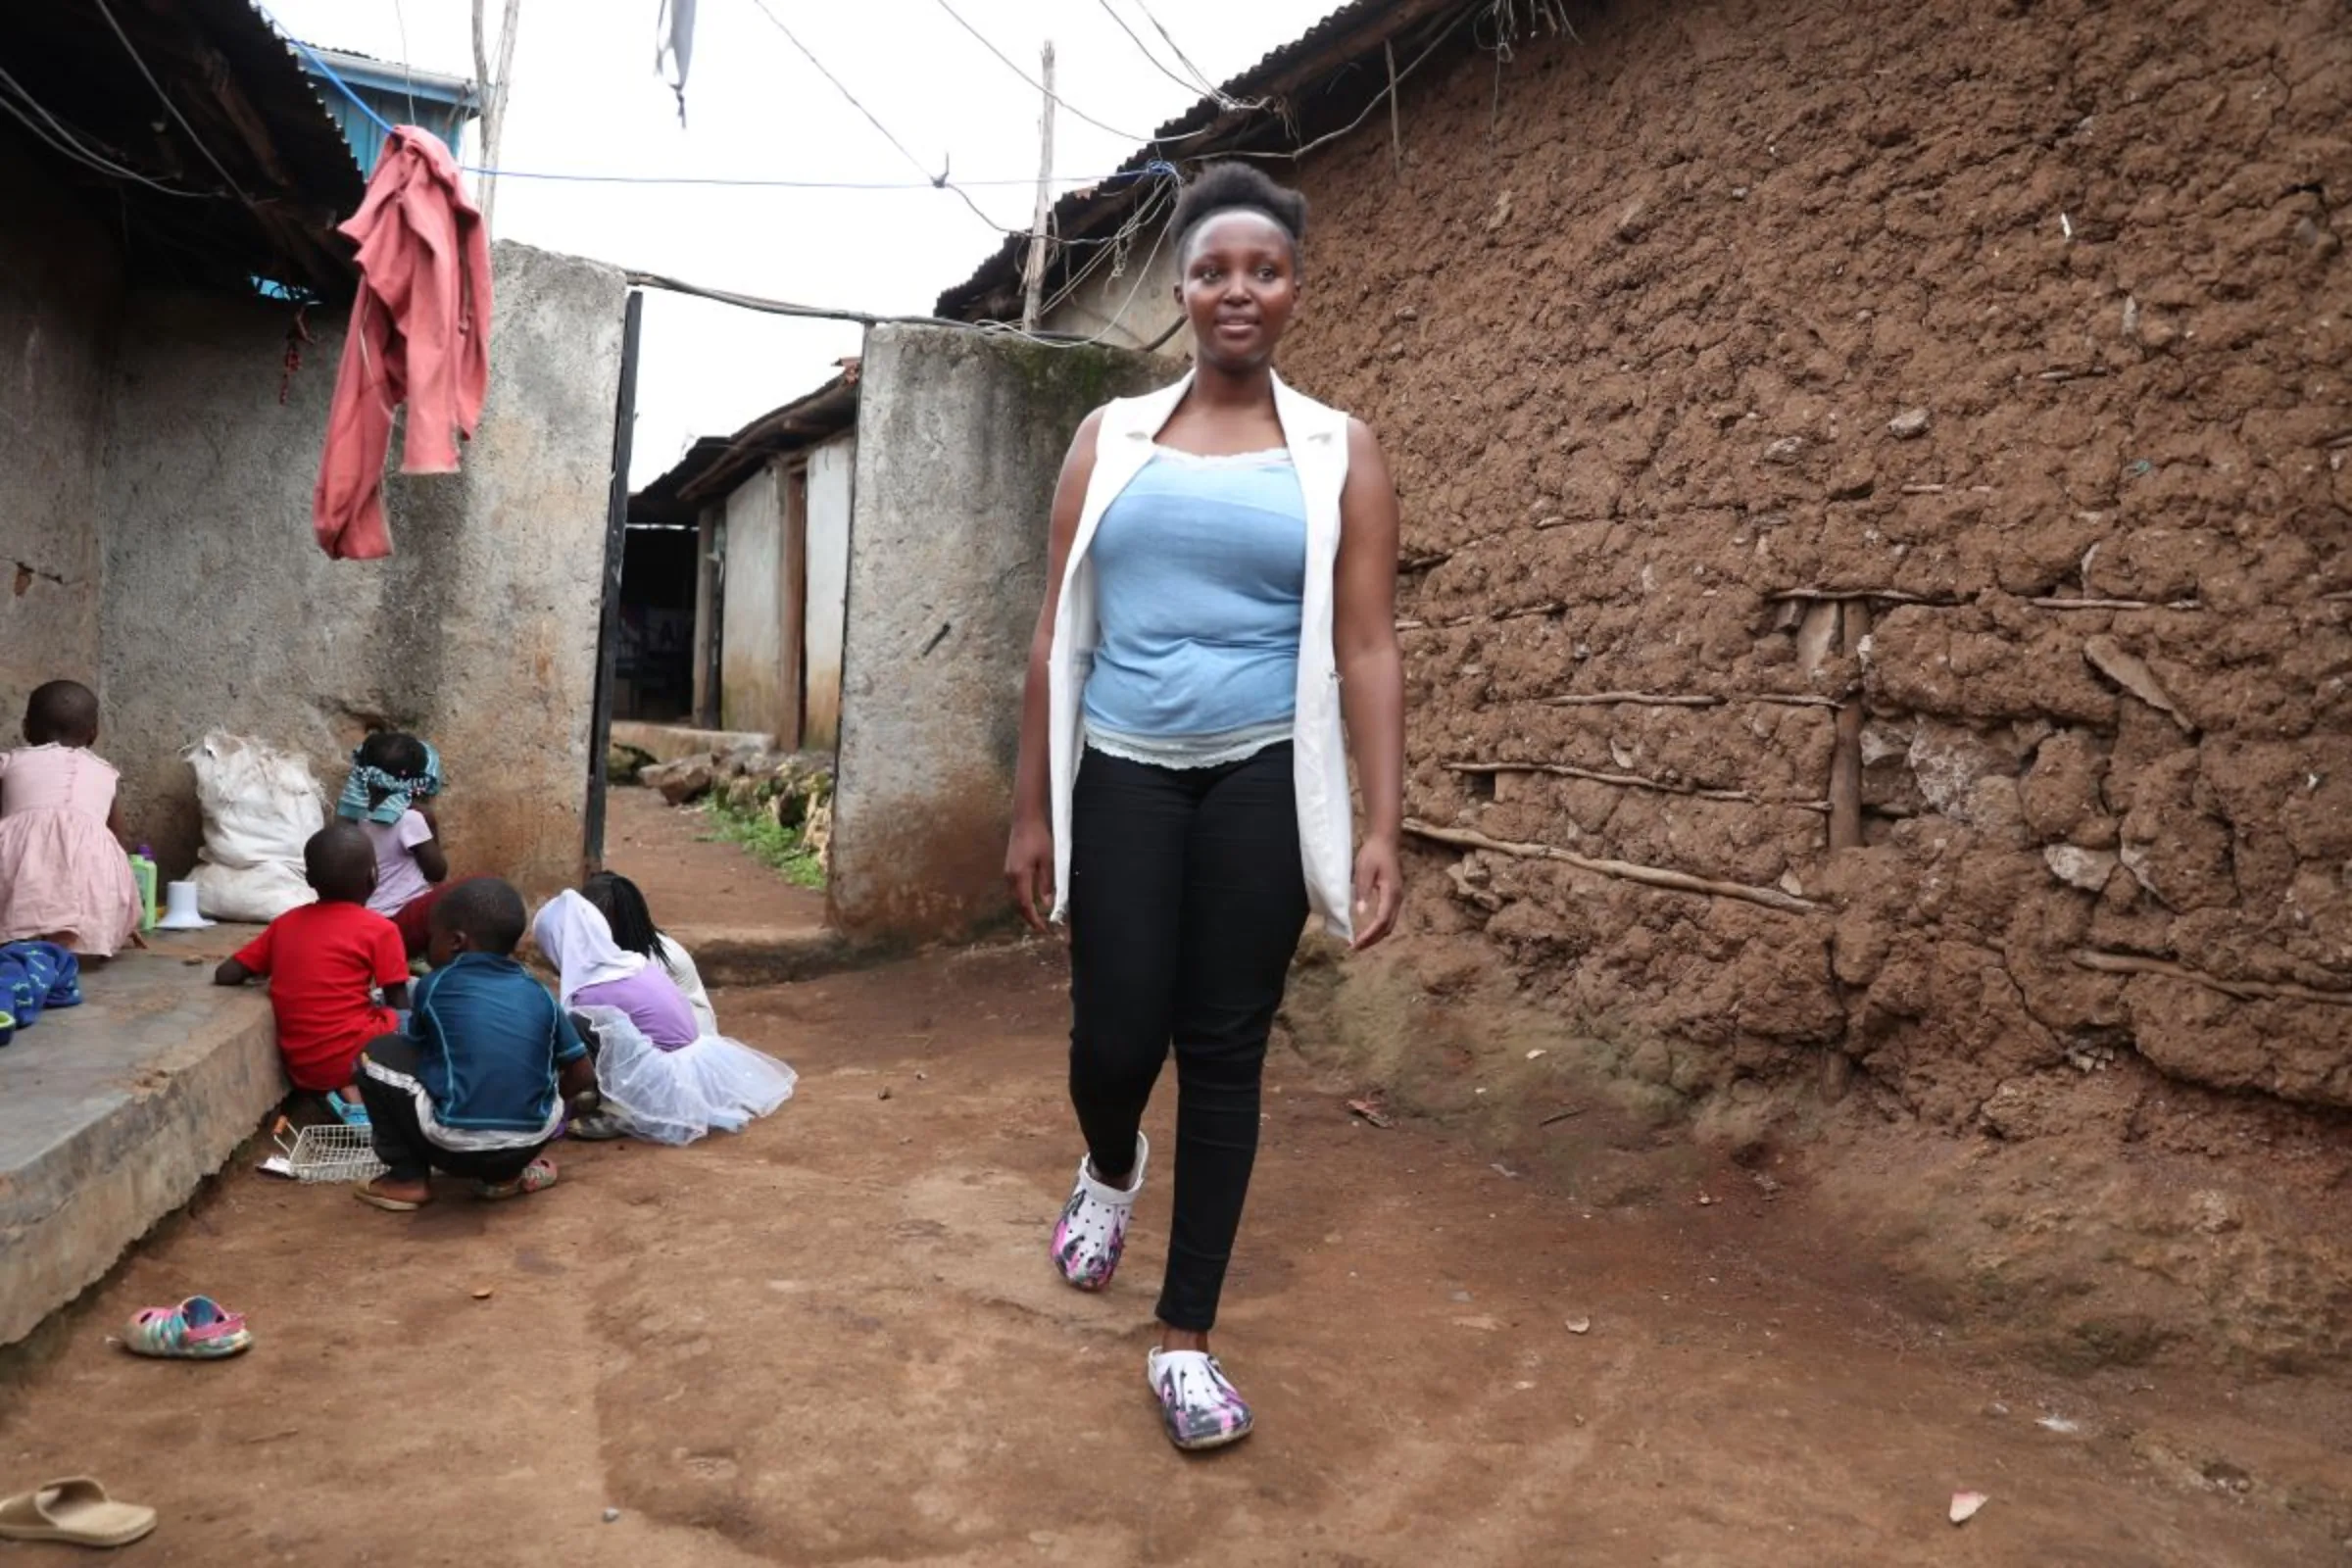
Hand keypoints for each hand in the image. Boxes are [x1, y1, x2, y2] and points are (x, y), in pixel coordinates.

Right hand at [1004, 816, 1056, 936]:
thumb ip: (1046, 883)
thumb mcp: (1047, 861)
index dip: (1034, 920)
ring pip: (1016, 898)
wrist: (1025, 820)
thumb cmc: (1038, 837)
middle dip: (1030, 918)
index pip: (1026, 905)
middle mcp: (1010, 877)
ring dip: (1026, 910)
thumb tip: (1047, 904)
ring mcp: (1007, 873)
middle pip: (1019, 905)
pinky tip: (1031, 902)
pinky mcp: (1009, 869)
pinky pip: (1015, 890)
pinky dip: (1023, 900)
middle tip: (1043, 928)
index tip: (1044, 929)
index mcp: (1019, 876)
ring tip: (1039, 919)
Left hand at [1351, 837, 1402, 950]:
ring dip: (1376, 935)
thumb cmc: (1373, 854)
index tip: (1356, 943)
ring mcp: (1397, 898)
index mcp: (1390, 893)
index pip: (1381, 920)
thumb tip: (1361, 913)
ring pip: (1390, 924)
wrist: (1385, 842)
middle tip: (1355, 947)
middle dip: (1372, 940)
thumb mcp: (1363, 870)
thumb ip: (1363, 891)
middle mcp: (1397, 899)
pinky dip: (1379, 928)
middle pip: (1388, 927)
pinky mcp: (1394, 897)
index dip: (1369, 934)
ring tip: (1360, 942)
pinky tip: (1368, 929)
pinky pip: (1388, 918)